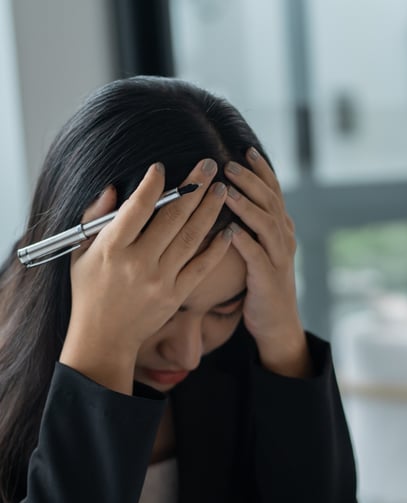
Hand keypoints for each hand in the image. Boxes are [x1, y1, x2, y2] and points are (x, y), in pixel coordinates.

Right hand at [60, 159, 231, 392]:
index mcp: (112, 249)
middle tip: (209, 164)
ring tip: (221, 189)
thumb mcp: (80, 253)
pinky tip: (229, 229)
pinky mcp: (176, 295)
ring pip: (191, 238)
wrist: (104, 337)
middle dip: (193, 188)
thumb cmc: (89, 291)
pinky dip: (217, 248)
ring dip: (209, 210)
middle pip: (172, 218)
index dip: (152, 186)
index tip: (163, 167)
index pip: (136, 209)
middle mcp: (138, 263)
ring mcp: (160, 280)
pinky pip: (201, 267)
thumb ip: (96, 218)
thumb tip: (114, 188)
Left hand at [224, 149, 311, 377]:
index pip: (274, 192)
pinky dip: (244, 241)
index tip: (245, 150)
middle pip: (270, 201)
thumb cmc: (260, 285)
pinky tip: (229, 229)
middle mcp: (284, 239)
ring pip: (266, 223)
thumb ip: (252, 226)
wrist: (277, 324)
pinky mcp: (268, 278)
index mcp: (282, 230)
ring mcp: (279, 258)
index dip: (261, 170)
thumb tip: (230, 199)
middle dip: (249, 181)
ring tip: (226, 190)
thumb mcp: (260, 250)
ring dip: (246, 205)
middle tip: (228, 164)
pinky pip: (257, 255)